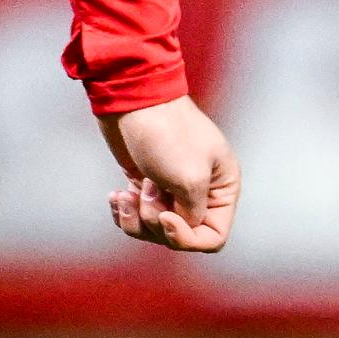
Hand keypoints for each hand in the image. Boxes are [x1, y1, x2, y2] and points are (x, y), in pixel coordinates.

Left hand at [103, 93, 239, 254]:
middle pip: (181, 236)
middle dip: (156, 221)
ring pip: (155, 230)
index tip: (165, 218)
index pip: (214, 236)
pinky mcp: (146, 185)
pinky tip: (116, 196)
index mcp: (223, 188)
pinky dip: (124, 213)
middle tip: (148, 190)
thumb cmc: (167, 133)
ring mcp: (171, 190)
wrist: (132, 99)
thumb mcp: (190, 179)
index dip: (187, 238)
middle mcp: (201, 193)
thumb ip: (192, 213)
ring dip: (137, 218)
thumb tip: (182, 227)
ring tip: (128, 193)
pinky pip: (136, 218)